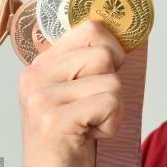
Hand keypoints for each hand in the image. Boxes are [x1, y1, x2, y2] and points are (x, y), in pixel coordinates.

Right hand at [18, 21, 125, 166]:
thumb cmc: (75, 137)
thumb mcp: (81, 92)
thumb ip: (93, 61)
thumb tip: (131, 32)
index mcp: (41, 64)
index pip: (92, 28)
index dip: (113, 51)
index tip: (102, 80)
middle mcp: (34, 76)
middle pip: (105, 54)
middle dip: (112, 85)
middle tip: (91, 111)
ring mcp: (40, 98)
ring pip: (112, 80)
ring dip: (112, 109)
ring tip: (88, 125)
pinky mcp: (52, 121)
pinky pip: (110, 103)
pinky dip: (110, 125)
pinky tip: (87, 137)